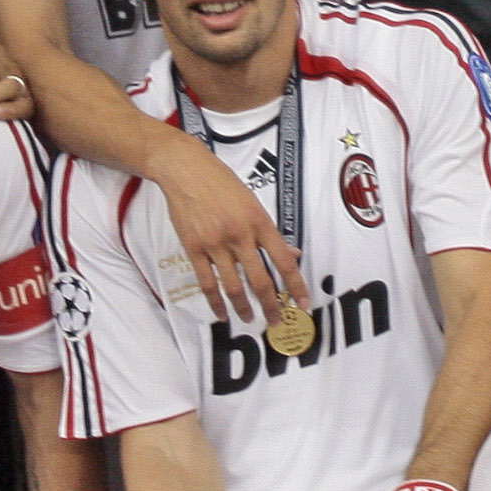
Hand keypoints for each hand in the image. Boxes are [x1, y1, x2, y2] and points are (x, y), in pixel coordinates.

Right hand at [146, 129, 306, 323]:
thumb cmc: (222, 183)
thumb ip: (271, 233)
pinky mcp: (194, 248)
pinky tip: (222, 314)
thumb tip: (292, 254)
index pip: (284, 261)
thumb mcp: (253, 202)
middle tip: (277, 321)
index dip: (296, 285)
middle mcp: (240, 235)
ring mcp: (216, 243)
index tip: (304, 303)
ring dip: (244, 308)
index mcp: (259, 222)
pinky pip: (207, 283)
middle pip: (260, 280)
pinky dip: (216, 303)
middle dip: (271, 305)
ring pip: (234, 287)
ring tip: (250, 320)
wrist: (186, 170)